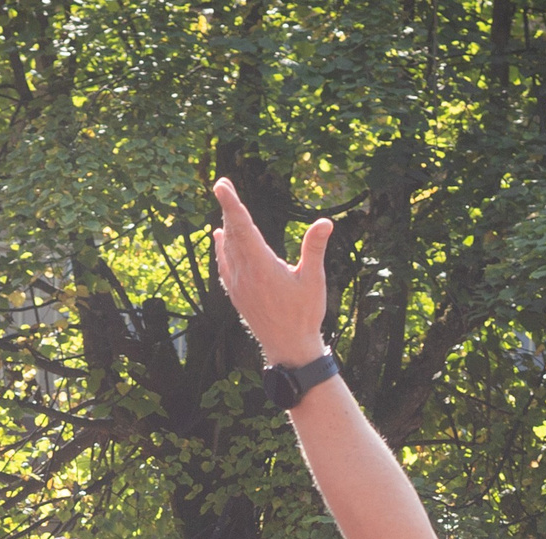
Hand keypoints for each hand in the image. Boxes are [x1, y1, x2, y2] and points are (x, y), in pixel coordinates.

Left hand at [211, 178, 331, 368]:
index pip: (243, 227)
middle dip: (228, 207)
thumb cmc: (304, 314)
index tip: (221, 185)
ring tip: (226, 205)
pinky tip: (220, 238)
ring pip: (227, 247)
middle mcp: (244, 273)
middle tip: (223, 184)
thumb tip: (325, 221)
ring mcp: (237, 285)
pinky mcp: (236, 294)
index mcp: (261, 266)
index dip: (231, 204)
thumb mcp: (313, 279)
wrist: (288, 348)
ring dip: (227, 225)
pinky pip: (224, 264)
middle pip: (232, 233)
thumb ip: (314, 248)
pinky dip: (222, 247)